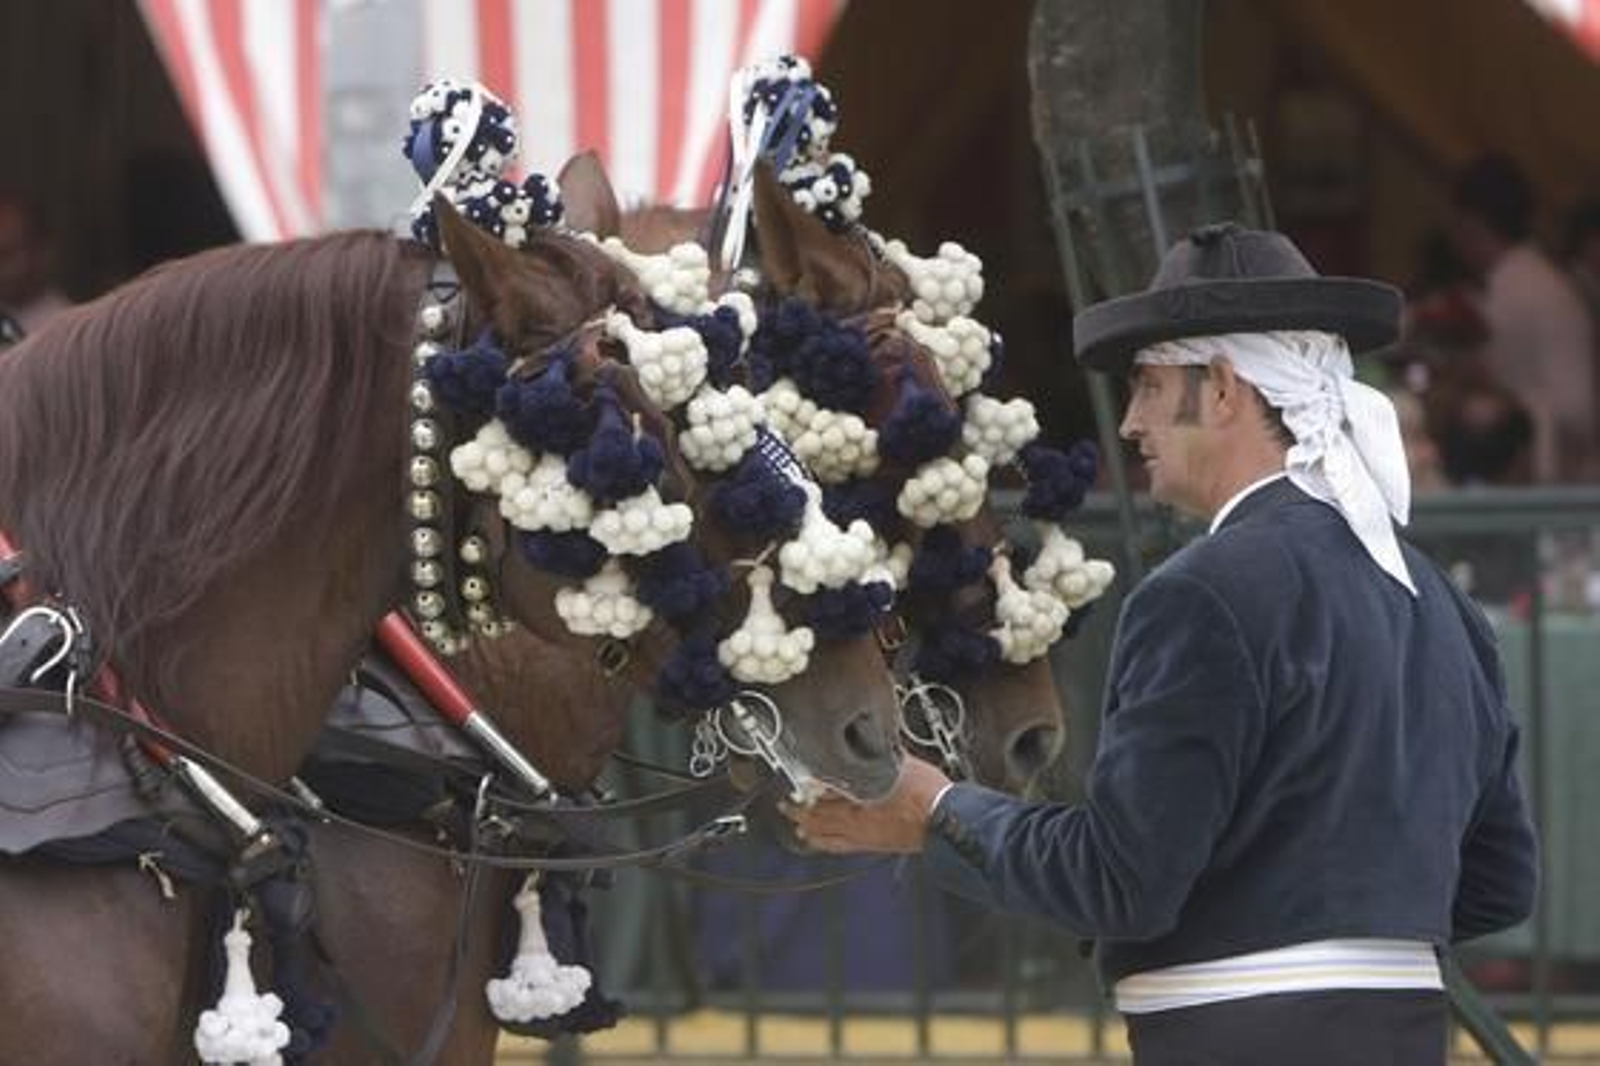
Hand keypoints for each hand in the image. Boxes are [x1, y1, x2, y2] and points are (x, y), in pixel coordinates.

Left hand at [782, 755, 951, 853]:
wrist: (946, 822)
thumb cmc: (928, 794)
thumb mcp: (901, 763)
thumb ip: (880, 756)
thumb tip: (872, 743)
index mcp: (860, 796)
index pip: (823, 792)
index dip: (807, 787)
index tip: (796, 782)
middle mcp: (856, 819)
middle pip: (818, 816)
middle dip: (799, 810)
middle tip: (786, 805)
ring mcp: (863, 836)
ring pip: (826, 835)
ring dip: (808, 828)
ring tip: (797, 825)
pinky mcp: (873, 846)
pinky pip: (841, 846)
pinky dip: (825, 843)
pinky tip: (822, 842)